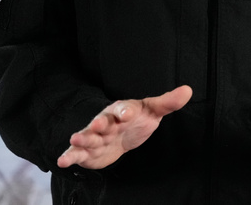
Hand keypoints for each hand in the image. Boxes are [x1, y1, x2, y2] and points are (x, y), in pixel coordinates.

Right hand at [57, 85, 192, 169]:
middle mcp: (107, 122)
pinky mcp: (88, 152)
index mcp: (123, 110)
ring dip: (83, 138)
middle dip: (100, 123)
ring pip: (88, 136)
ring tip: (76, 139)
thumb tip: (188, 90)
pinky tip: (62, 161)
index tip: (128, 113)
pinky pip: (77, 153)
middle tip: (98, 124)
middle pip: (103, 122)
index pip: (125, 108)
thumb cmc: (137, 120)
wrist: (120, 134)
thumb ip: (168, 102)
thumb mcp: (152, 111)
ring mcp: (96, 136)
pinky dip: (70, 156)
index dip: (126, 110)